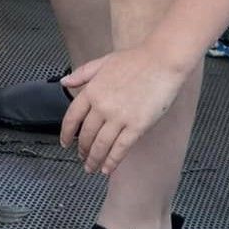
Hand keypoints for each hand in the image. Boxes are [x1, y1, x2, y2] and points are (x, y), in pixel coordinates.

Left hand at [58, 46, 190, 174]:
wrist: (163, 60)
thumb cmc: (137, 59)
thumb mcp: (104, 62)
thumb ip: (82, 73)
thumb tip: (64, 82)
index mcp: (92, 90)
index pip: (72, 118)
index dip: (66, 133)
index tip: (65, 143)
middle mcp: (102, 106)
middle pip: (86, 135)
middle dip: (82, 150)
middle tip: (82, 158)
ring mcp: (119, 117)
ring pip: (100, 145)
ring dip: (94, 160)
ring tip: (92, 167)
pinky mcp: (137, 126)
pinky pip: (120, 149)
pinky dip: (112, 162)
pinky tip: (107, 169)